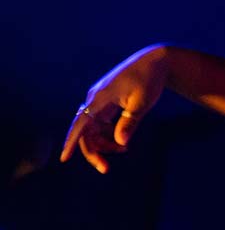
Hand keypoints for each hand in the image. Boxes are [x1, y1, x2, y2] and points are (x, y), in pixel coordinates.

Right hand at [59, 46, 170, 172]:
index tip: (64, 159)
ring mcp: (99, 100)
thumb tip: (120, 143)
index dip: (71, 142)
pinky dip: (108, 134)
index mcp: (100, 98)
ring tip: (123, 150)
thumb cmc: (149, 80)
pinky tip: (121, 141)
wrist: (155, 61)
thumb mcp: (143, 102)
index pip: (81, 123)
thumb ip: (130, 122)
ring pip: (92, 129)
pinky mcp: (105, 102)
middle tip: (105, 168)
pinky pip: (99, 123)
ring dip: (103, 143)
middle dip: (93, 151)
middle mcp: (94, 99)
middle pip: (85, 131)